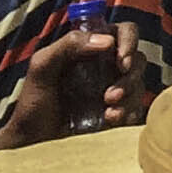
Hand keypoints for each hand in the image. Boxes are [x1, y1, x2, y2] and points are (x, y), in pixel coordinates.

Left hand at [0, 20, 141, 147]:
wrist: (32, 140)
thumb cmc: (33, 101)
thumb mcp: (42, 66)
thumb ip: (68, 45)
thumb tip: (107, 41)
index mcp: (92, 48)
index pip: (124, 32)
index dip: (129, 41)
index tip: (121, 61)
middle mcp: (107, 66)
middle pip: (137, 59)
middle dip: (129, 77)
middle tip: (110, 95)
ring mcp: (114, 90)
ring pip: (139, 84)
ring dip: (129, 97)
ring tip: (109, 113)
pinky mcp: (118, 112)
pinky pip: (136, 109)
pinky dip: (128, 114)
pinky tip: (111, 121)